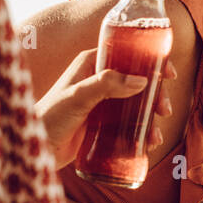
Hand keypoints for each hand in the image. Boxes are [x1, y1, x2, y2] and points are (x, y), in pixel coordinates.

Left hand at [35, 48, 175, 168]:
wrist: (34, 148)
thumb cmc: (48, 117)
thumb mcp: (77, 96)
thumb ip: (106, 84)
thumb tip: (141, 80)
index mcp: (91, 64)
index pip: (127, 54)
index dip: (150, 60)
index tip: (168, 72)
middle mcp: (98, 80)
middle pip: (137, 80)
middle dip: (155, 94)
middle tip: (164, 109)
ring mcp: (100, 103)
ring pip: (135, 104)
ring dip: (150, 117)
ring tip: (154, 135)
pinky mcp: (101, 124)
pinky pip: (127, 124)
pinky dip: (140, 132)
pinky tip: (147, 144)